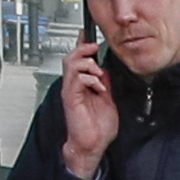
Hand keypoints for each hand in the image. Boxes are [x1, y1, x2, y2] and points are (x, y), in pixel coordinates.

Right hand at [58, 41, 117, 179]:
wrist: (92, 145)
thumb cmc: (97, 128)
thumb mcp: (108, 99)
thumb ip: (104, 83)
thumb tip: (105, 69)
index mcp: (82, 85)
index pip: (79, 60)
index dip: (82, 45)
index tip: (88, 34)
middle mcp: (74, 86)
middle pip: (71, 57)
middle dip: (83, 49)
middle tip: (94, 48)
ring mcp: (71, 92)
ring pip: (71, 65)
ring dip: (87, 63)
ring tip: (98, 71)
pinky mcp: (71, 98)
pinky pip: (76, 80)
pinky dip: (89, 78)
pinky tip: (98, 86)